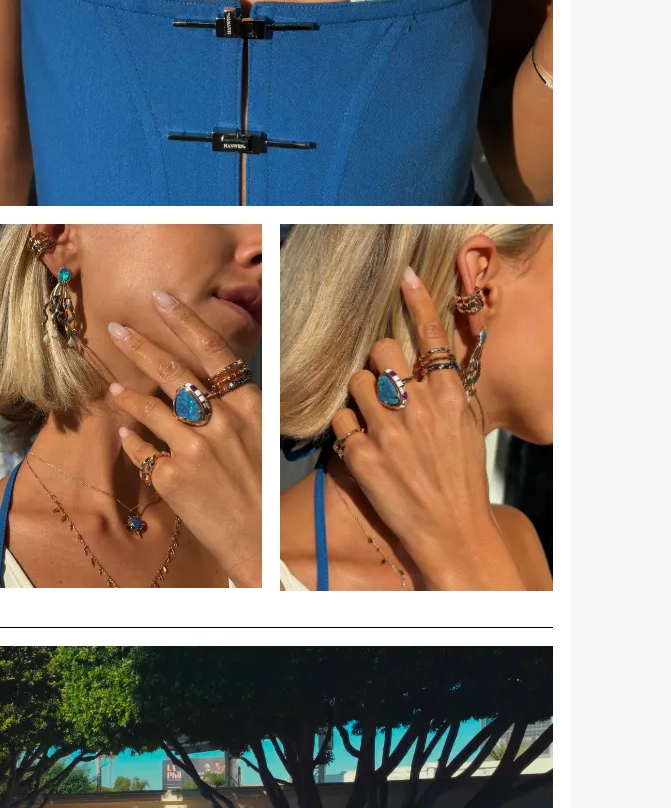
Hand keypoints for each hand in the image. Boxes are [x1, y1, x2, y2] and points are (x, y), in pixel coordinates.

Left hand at [107, 294, 261, 586]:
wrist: (260, 540)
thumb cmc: (262, 486)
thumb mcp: (260, 434)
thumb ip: (233, 404)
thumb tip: (201, 377)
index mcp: (248, 405)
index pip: (212, 349)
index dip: (184, 320)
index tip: (159, 298)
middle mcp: (222, 421)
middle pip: (173, 371)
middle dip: (140, 345)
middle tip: (115, 328)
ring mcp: (196, 448)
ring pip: (150, 407)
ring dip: (128, 395)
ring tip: (115, 387)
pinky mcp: (174, 477)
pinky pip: (142, 449)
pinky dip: (131, 440)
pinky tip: (125, 434)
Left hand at [331, 272, 506, 589]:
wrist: (452, 531)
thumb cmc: (462, 477)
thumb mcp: (468, 425)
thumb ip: (450, 389)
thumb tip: (432, 360)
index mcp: (448, 395)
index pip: (431, 335)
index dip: (417, 301)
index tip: (406, 276)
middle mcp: (418, 407)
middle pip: (381, 350)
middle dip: (378, 361)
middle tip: (383, 383)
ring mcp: (389, 431)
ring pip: (355, 382)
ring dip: (360, 394)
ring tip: (373, 417)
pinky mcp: (363, 457)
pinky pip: (340, 420)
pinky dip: (346, 427)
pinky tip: (360, 440)